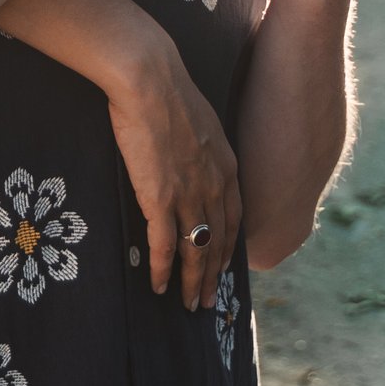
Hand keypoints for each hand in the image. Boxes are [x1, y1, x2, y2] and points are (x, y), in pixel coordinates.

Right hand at [99, 25, 241, 312]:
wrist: (149, 79)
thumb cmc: (166, 89)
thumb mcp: (198, 119)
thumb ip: (200, 144)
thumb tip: (189, 153)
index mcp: (225, 164)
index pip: (235, 216)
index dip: (230, 245)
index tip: (226, 266)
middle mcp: (214, 184)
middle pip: (220, 241)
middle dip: (215, 275)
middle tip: (209, 300)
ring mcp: (189, 193)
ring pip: (196, 250)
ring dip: (193, 282)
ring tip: (190, 306)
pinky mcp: (160, 197)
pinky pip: (164, 244)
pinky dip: (162, 269)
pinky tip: (158, 287)